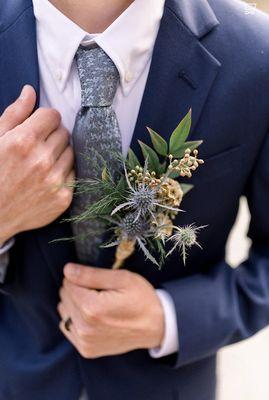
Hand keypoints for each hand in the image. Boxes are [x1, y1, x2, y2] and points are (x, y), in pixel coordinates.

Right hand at [0, 85, 74, 242]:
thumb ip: (14, 114)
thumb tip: (30, 91)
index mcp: (23, 141)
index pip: (53, 115)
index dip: (45, 119)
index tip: (39, 126)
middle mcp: (42, 160)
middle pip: (64, 132)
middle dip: (52, 135)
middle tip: (38, 146)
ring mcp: (55, 180)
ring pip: (71, 152)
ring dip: (59, 153)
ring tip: (42, 162)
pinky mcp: (63, 197)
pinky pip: (74, 173)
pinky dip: (64, 172)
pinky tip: (47, 177)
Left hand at [58, 263, 164, 358]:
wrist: (157, 326)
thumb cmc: (141, 298)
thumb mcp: (122, 279)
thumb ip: (91, 274)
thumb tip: (67, 270)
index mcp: (91, 307)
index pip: (68, 283)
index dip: (81, 277)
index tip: (97, 280)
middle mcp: (84, 327)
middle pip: (65, 297)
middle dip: (77, 289)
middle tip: (100, 292)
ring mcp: (84, 341)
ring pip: (64, 311)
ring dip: (75, 304)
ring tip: (97, 304)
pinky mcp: (86, 350)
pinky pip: (67, 327)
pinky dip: (75, 319)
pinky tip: (92, 316)